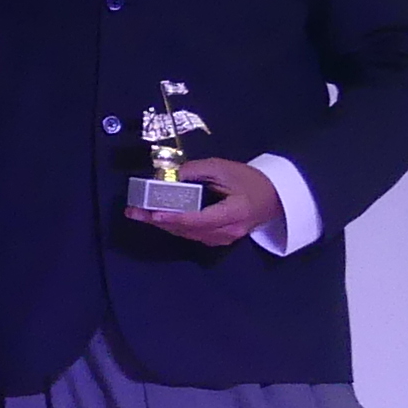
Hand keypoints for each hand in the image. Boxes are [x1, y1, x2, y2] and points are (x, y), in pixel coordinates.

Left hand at [127, 155, 280, 249]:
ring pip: (188, 234)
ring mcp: (224, 239)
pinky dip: (175, 226)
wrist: (273, 197)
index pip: (200, 219)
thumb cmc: (249, 180)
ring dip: (163, 224)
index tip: (154, 213)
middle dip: (159, 221)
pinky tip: (159, 218)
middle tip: (134, 212)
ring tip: (139, 214)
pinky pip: (193, 234)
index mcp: (234, 213)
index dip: (175, 218)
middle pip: (188, 229)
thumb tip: (169, 176)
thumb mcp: (223, 168)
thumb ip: (196, 171)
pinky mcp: (218, 240)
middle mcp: (228, 231)